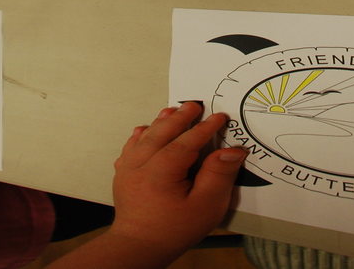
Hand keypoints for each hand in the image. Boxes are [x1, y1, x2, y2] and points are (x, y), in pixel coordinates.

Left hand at [109, 102, 245, 257]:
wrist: (138, 247)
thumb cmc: (173, 230)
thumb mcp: (206, 206)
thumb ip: (219, 175)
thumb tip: (232, 150)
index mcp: (162, 170)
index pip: (188, 141)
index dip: (205, 128)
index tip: (219, 117)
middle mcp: (141, 164)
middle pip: (163, 132)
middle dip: (181, 117)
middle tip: (195, 105)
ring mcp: (128, 169)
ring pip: (145, 137)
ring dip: (160, 122)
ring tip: (172, 110)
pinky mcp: (122, 175)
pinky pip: (130, 148)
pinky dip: (140, 136)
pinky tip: (144, 130)